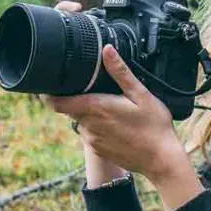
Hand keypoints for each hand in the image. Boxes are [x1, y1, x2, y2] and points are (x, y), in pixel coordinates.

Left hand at [40, 35, 187, 181]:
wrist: (161, 160)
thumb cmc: (154, 126)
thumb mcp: (141, 94)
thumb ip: (121, 72)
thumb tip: (106, 50)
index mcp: (96, 108)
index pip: (58, 103)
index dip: (48, 95)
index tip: (49, 85)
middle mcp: (89, 126)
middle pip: (69, 109)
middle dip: (75, 98)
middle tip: (89, 88)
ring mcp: (93, 140)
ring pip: (81, 121)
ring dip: (88, 113)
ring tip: (109, 106)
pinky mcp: (99, 151)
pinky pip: (90, 134)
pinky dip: (97, 126)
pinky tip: (116, 124)